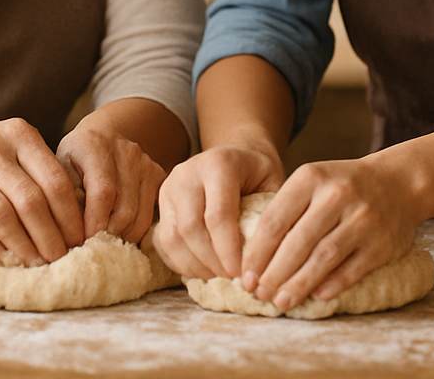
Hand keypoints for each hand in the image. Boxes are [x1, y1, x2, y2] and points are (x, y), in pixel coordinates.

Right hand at [0, 117, 84, 264]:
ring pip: (2, 215)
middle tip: (62, 258)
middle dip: (50, 235)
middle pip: (30, 199)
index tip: (80, 239)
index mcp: (18, 133)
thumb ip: (40, 174)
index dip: (70, 214)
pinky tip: (7, 259)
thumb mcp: (13, 151)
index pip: (54, 178)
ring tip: (38, 263)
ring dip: (23, 246)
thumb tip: (77, 222)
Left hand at [55, 122, 164, 244]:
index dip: (94, 223)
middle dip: (107, 236)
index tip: (81, 244)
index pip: (102, 192)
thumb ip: (63, 197)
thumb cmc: (75, 158)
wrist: (104, 134)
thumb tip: (67, 238)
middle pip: (124, 209)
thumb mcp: (59, 169)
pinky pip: (151, 215)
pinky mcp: (160, 176)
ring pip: (140, 217)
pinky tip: (119, 236)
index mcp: (94, 145)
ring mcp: (146, 163)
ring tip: (104, 246)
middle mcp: (126, 151)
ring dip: (122, 238)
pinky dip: (136, 232)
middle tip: (91, 251)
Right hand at [156, 142, 284, 279]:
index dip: (228, 250)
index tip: (241, 273)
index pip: (218, 216)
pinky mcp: (160, 203)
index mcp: (218, 164)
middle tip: (231, 279)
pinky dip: (180, 263)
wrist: (236, 154)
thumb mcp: (273, 183)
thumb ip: (269, 213)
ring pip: (172, 238)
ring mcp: (169, 187)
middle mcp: (187, 173)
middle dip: (211, 262)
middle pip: (190, 228)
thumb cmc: (257, 173)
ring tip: (217, 277)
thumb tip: (266, 257)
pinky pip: (162, 241)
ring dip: (195, 266)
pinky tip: (201, 271)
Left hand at [243, 157, 422, 311]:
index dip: (256, 252)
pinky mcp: (381, 243)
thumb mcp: (313, 182)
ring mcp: (361, 220)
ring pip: (323, 258)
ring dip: (299, 284)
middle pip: (297, 243)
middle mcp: (337, 195)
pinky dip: (332, 285)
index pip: (275, 220)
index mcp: (311, 177)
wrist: (399, 183)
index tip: (244, 275)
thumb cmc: (343, 187)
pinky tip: (316, 297)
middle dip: (274, 273)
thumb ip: (287, 210)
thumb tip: (255, 259)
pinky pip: (351, 269)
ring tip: (281, 301)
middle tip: (259, 293)